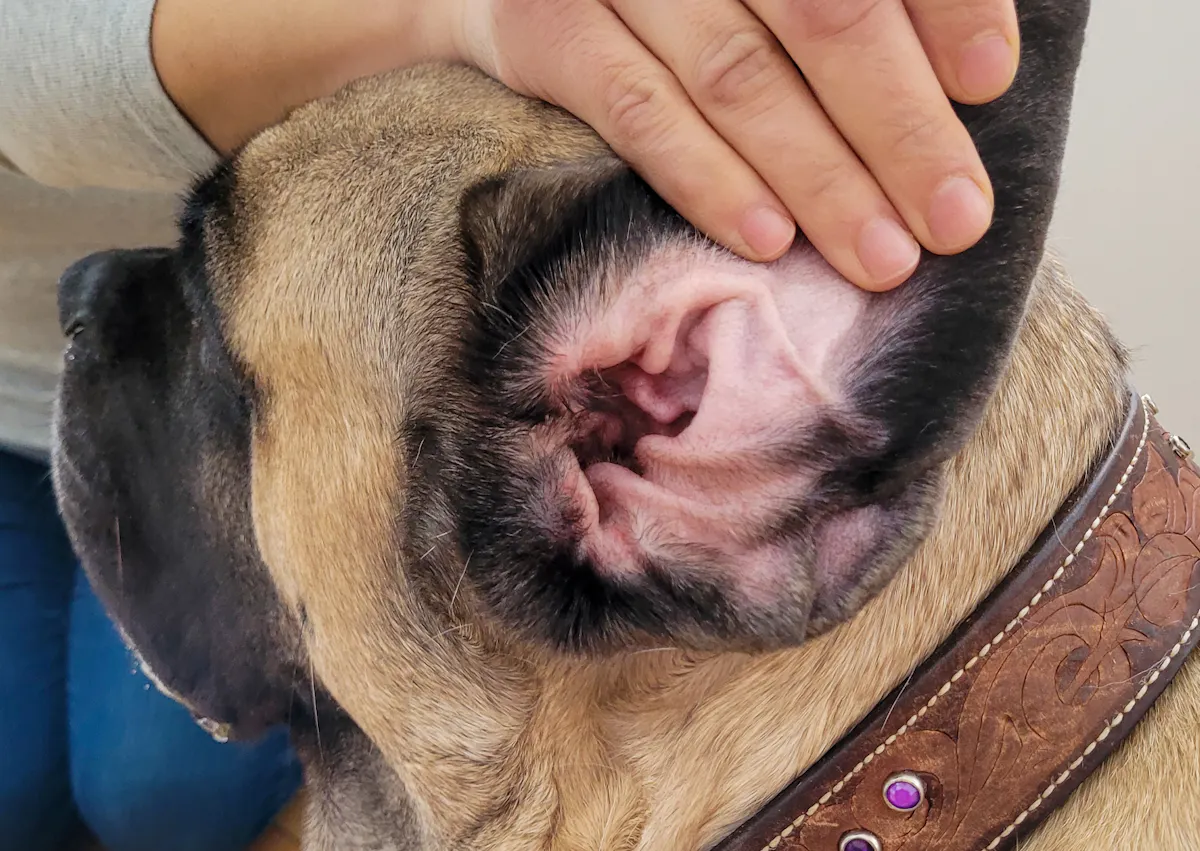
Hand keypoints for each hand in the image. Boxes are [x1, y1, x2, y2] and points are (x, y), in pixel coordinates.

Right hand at [454, 0, 1018, 289]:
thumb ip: (835, 5)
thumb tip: (959, 72)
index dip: (947, 6)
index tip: (991, 81)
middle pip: (824, 12)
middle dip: (898, 124)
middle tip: (953, 219)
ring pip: (738, 74)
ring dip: (818, 176)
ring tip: (879, 256)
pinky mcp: (546, 27)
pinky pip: (638, 111)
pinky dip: (708, 179)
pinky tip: (768, 240)